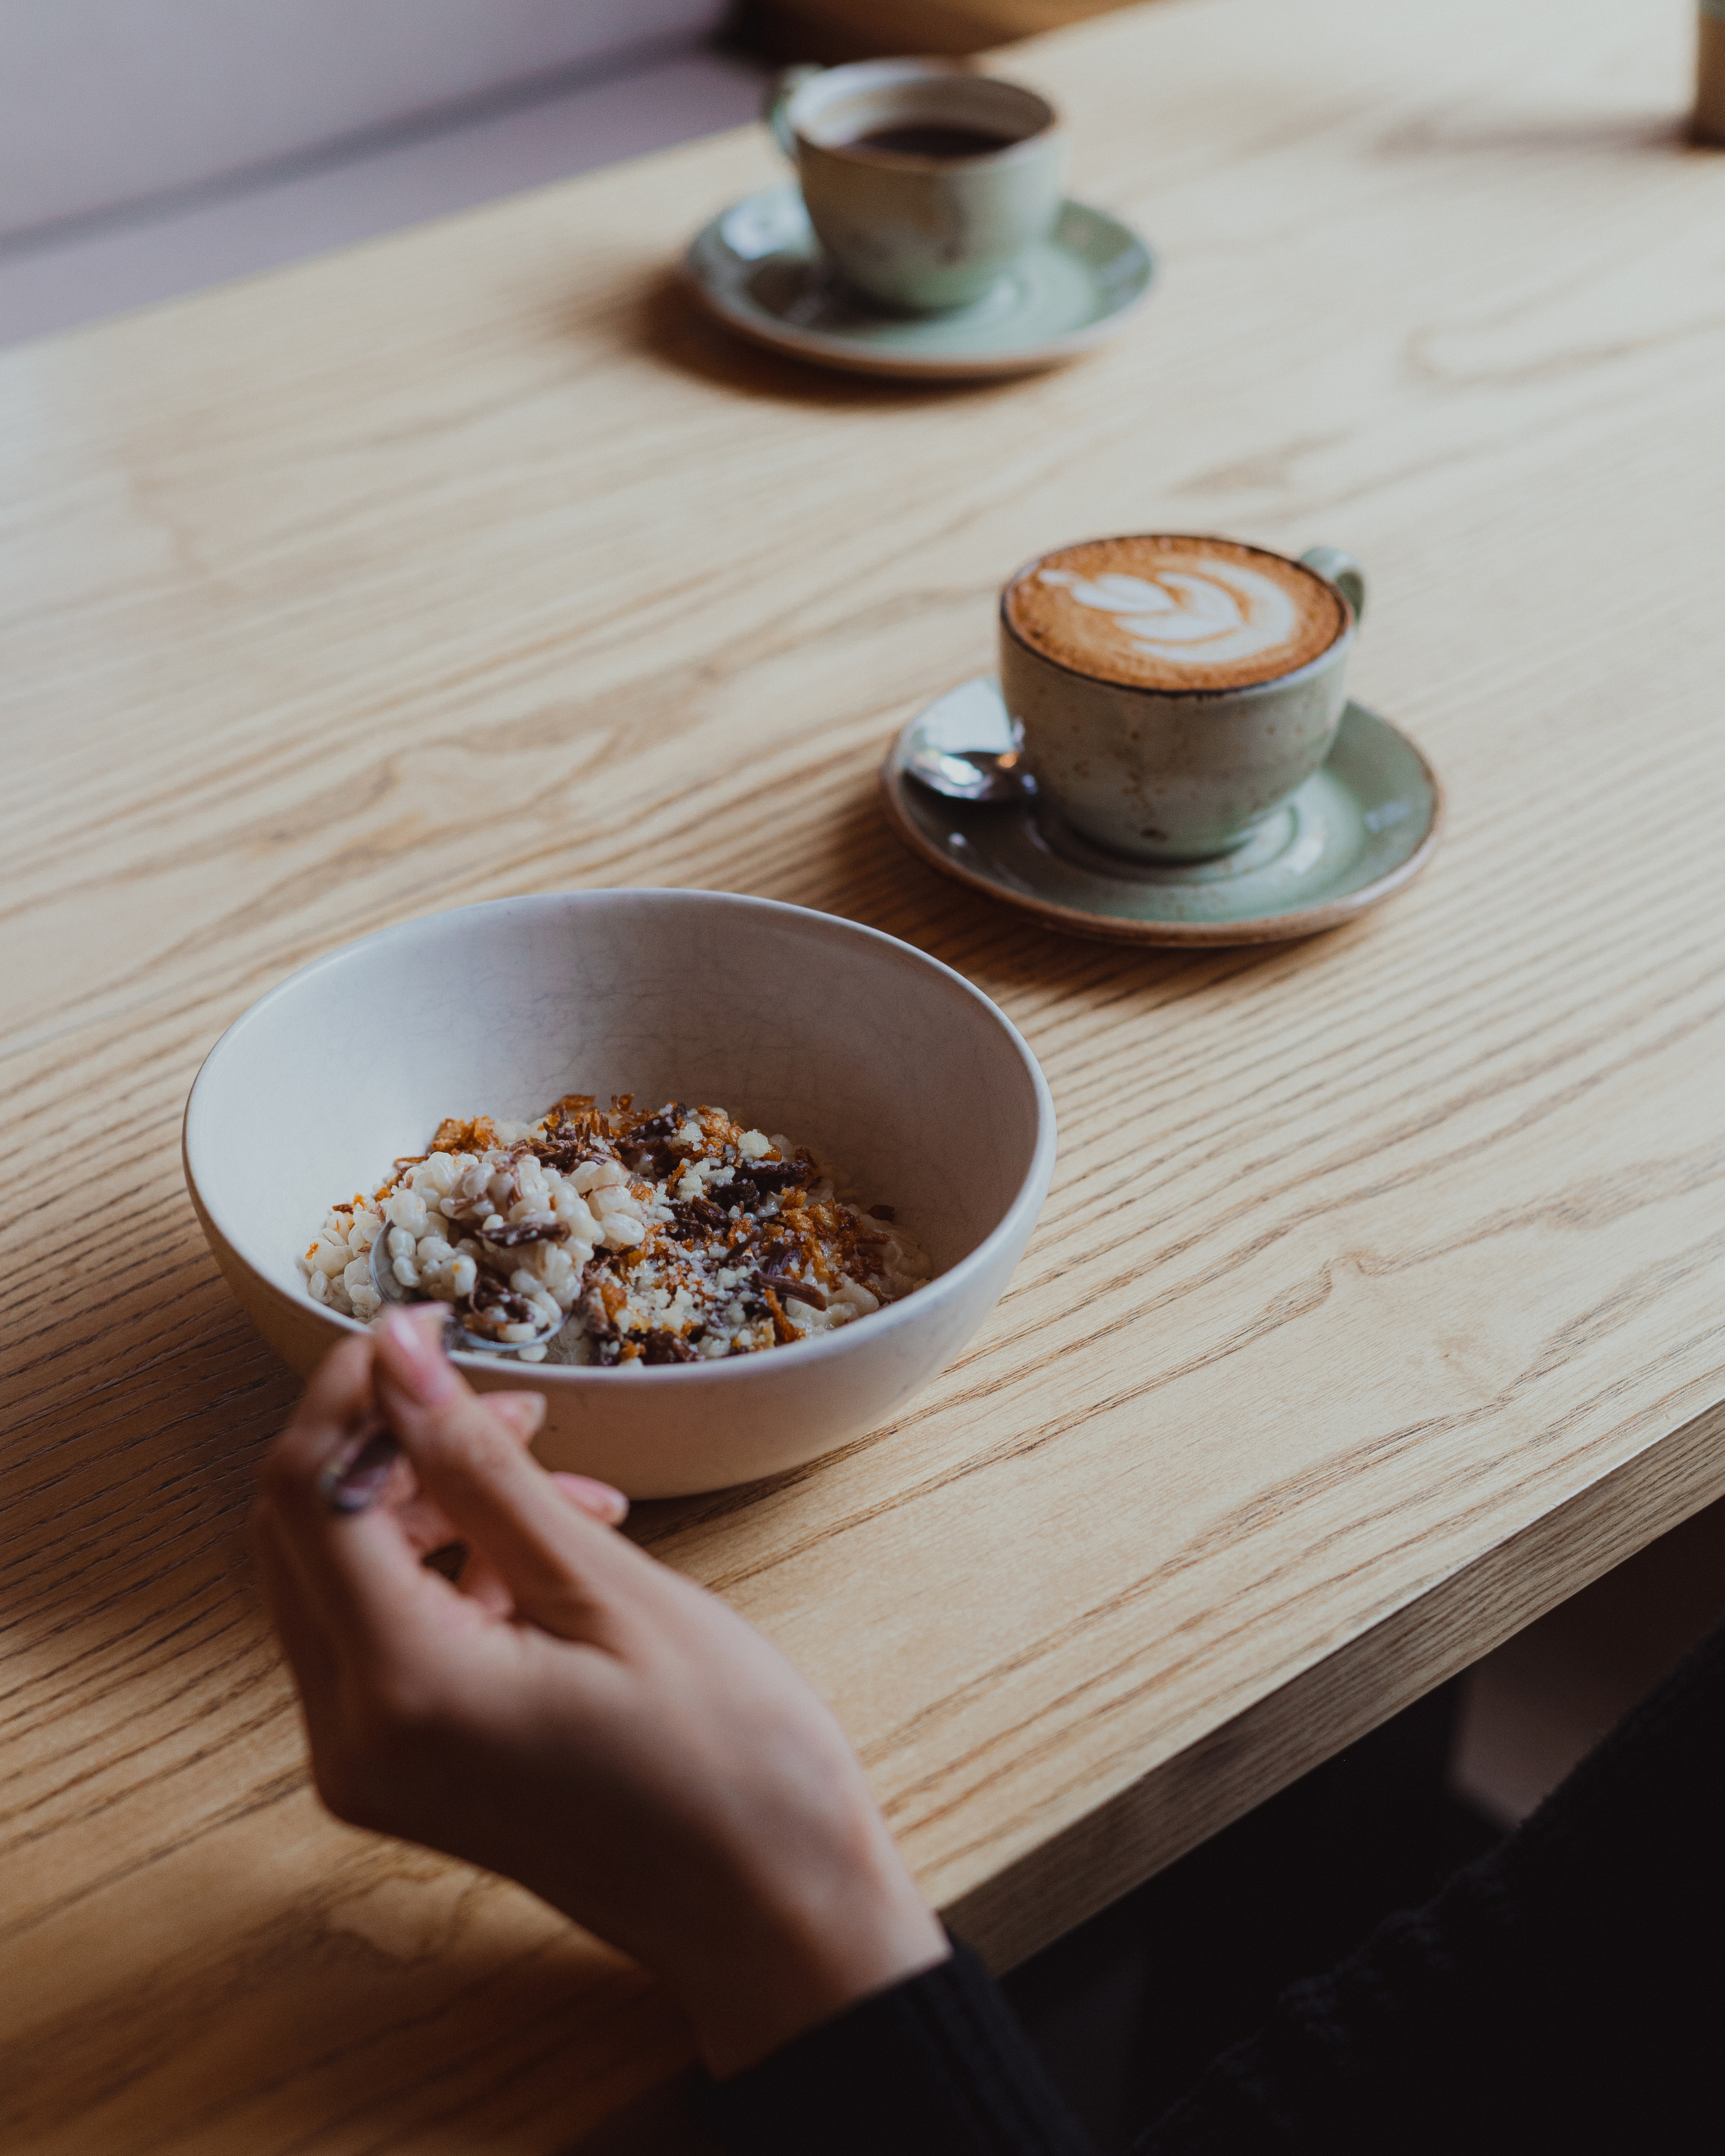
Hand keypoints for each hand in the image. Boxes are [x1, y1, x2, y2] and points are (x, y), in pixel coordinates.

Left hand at [253, 1308, 947, 2075]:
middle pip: (305, 1533)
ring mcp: (373, 1766)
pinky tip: (553, 1545)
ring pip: (345, 1577)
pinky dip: (453, 1567)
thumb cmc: (729, 1761)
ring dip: (432, 1500)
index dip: (353, 1390)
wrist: (776, 1913)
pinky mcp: (407, 1771)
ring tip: (555, 1474)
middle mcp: (352, 1739)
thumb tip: (399, 1355)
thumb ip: (479, 1468)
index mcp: (400, 1692)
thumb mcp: (607, 1587)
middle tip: (505, 1401)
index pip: (310, 1494)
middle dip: (390, 1440)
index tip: (424, 1325)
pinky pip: (389, 1633)